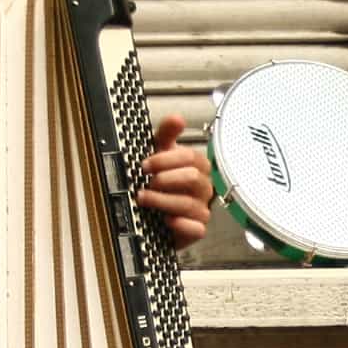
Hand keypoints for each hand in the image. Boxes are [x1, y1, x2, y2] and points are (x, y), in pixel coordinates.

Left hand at [137, 112, 211, 245]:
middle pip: (193, 178)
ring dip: (163, 200)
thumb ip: (167, 136)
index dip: (166, 160)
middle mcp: (202, 188)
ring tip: (144, 199)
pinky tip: (167, 220)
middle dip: (167, 179)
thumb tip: (177, 118)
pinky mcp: (196, 230)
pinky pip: (196, 228)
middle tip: (148, 182)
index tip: (146, 165)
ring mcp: (201, 209)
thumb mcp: (160, 156)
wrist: (155, 216)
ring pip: (190, 203)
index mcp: (196, 168)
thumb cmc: (160, 184)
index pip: (190, 158)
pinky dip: (181, 224)